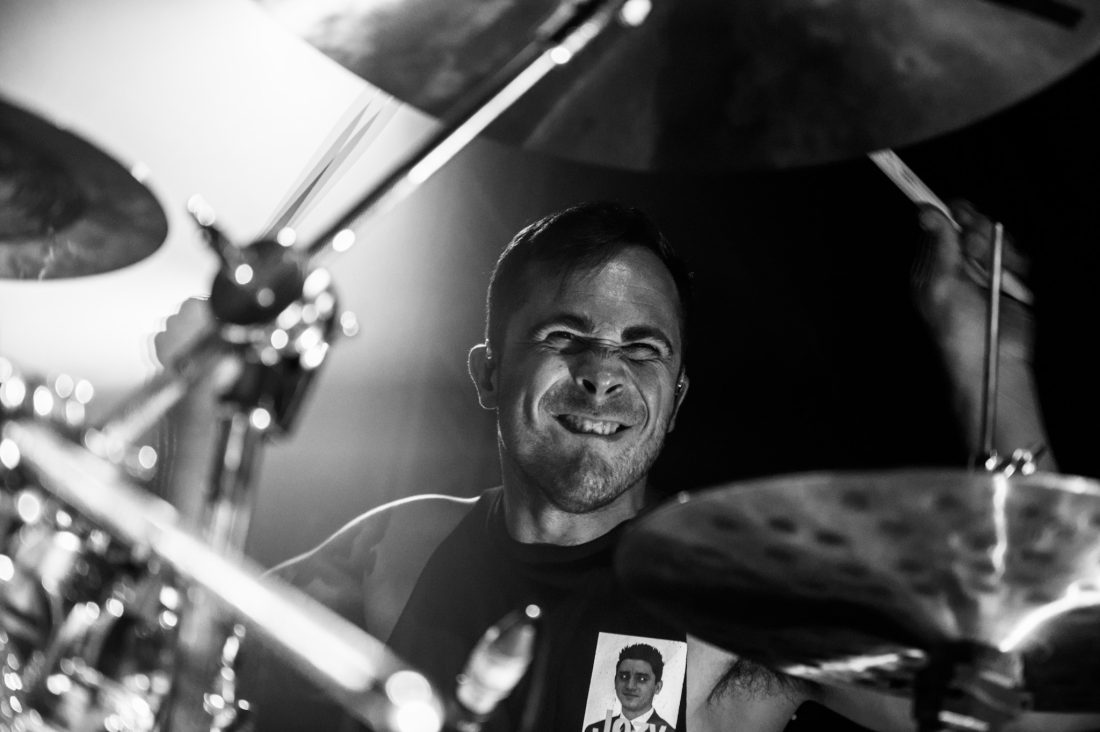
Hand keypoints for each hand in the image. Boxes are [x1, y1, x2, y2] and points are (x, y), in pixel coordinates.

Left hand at [911, 201, 1053, 468]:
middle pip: (970, 226)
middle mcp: (957, 265)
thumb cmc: (957, 330)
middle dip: (978, 232)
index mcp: (932, 266)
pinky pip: (1017, 254)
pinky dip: (1016, 262)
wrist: (992, 359)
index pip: (939, 226)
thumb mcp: (941, 285)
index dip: (949, 213)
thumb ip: (939, 246)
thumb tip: (925, 212)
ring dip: (999, 249)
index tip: (958, 208)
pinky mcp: (1009, 279)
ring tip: (994, 272)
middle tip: (978, 248)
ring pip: (997, 237)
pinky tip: (1010, 278)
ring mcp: (984, 271)